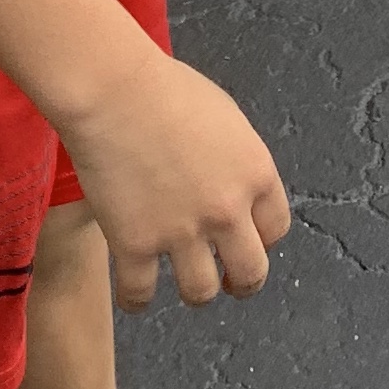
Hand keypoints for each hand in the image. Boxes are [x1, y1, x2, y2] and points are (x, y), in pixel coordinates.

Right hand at [56, 45, 291, 309]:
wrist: (113, 90)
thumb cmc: (164, 89)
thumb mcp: (226, 118)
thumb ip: (237, 160)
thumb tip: (234, 185)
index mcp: (256, 174)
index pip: (276, 229)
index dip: (262, 240)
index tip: (248, 241)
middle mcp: (227, 210)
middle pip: (251, 272)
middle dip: (241, 282)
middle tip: (228, 281)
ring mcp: (181, 232)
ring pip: (200, 291)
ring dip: (194, 290)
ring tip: (181, 282)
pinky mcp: (134, 244)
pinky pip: (140, 295)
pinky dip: (136, 300)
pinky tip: (133, 293)